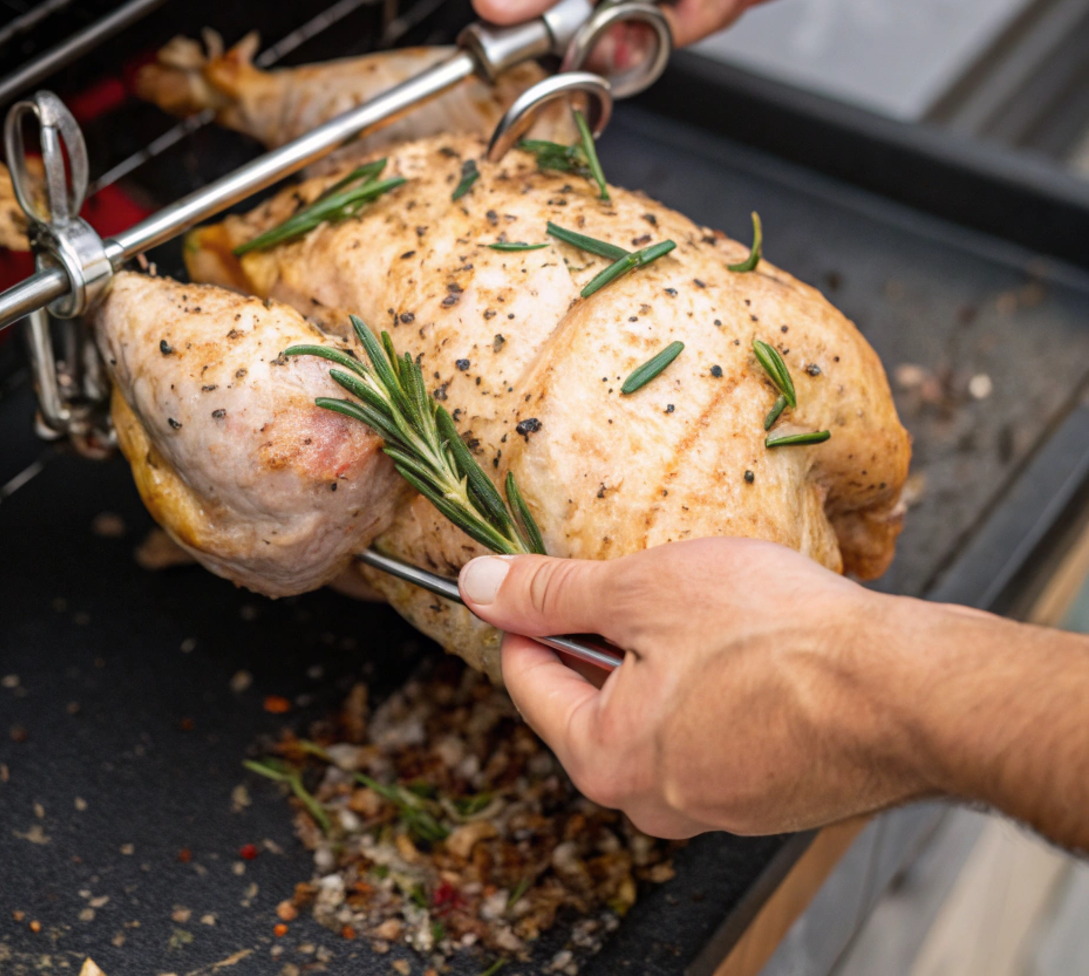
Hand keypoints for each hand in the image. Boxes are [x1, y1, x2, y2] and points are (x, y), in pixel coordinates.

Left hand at [458, 539, 934, 837]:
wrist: (904, 692)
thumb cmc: (776, 639)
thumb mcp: (642, 589)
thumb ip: (551, 592)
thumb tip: (478, 587)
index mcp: (605, 759)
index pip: (529, 681)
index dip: (526, 616)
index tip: (537, 577)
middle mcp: (654, 802)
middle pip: (592, 702)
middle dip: (607, 639)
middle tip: (642, 583)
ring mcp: (716, 806)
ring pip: (657, 715)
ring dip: (666, 661)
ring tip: (705, 610)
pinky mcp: (768, 795)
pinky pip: (713, 730)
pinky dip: (717, 686)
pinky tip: (750, 645)